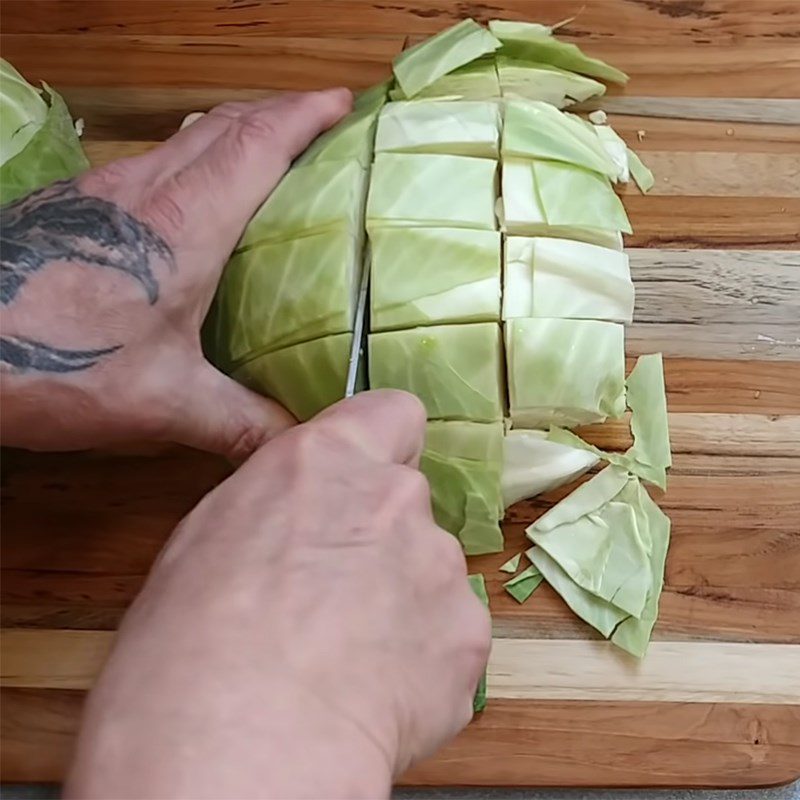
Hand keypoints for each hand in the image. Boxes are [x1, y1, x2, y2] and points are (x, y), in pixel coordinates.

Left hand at [0, 90, 350, 458]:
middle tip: (320, 123)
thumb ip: (238, 421)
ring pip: (185, 139)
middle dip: (278, 112)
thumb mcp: (161, 401)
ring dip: (234, 132)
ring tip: (270, 152)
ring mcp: (103, 190)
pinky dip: (194, 161)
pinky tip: (193, 200)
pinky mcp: (74, 207)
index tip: (345, 101)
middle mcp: (146, 188)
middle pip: (223, 125)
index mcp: (184, 222)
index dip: (305, 115)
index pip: (257, 144)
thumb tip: (297, 441)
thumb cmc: (58, 360)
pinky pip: (153, 163)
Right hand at [65, 391, 491, 799]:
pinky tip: (374, 694)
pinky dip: (422, 661)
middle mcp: (395, 497)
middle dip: (381, 539)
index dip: (383, 444)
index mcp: (326, 459)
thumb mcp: (209, 538)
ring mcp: (439, 565)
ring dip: (402, 603)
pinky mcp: (468, 635)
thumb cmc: (190, 645)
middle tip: (333, 598)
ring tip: (347, 660)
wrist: (238, 743)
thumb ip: (280, 502)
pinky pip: (449, 636)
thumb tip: (303, 514)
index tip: (366, 477)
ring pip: (429, 572)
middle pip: (406, 502)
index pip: (393, 413)